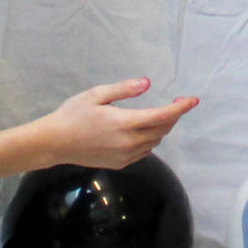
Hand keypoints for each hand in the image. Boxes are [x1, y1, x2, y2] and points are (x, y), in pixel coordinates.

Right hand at [40, 78, 198, 167]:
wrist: (54, 143)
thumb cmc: (73, 114)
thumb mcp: (96, 95)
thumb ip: (124, 90)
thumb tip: (147, 83)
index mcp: (124, 123)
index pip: (162, 117)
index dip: (180, 108)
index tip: (193, 100)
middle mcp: (129, 143)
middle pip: (162, 130)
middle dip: (173, 116)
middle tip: (175, 103)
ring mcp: (125, 156)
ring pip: (154, 142)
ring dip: (161, 128)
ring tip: (158, 115)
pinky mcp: (120, 164)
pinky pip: (144, 151)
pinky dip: (150, 140)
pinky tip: (142, 131)